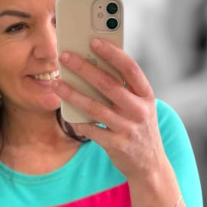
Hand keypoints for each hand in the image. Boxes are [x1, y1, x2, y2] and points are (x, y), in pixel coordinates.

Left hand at [51, 38, 165, 181]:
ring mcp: (128, 128)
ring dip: (72, 94)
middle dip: (84, 68)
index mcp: (146, 96)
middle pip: (108, 85)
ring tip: (56, 84)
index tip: (93, 41)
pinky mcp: (116, 144)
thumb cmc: (140, 129)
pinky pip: (91, 129)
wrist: (150, 165)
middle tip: (64, 57)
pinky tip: (67, 113)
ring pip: (94, 107)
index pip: (130, 68)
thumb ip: (124, 89)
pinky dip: (77, 121)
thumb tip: (94, 66)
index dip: (112, 53)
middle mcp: (139, 111)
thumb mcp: (141, 106)